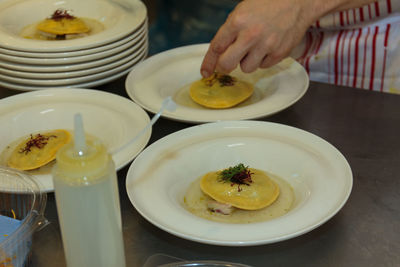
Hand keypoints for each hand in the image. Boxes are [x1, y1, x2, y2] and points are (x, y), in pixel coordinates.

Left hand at [200, 0, 316, 76]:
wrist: (298, 1)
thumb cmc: (268, 3)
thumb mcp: (243, 11)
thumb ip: (230, 32)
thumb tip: (219, 54)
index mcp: (237, 21)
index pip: (216, 47)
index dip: (209, 62)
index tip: (205, 72)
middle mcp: (250, 35)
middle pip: (227, 64)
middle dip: (224, 67)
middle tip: (228, 64)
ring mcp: (266, 45)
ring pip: (246, 68)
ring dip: (247, 61)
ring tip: (255, 47)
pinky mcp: (279, 53)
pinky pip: (263, 66)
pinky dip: (263, 60)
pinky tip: (268, 46)